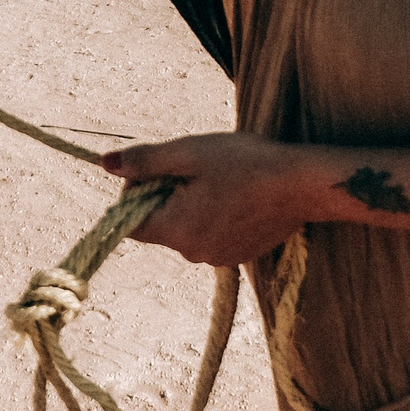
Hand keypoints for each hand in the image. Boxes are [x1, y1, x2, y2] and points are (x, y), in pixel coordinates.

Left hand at [99, 134, 345, 266]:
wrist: (305, 185)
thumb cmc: (246, 163)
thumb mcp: (189, 153)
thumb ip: (145, 161)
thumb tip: (104, 164)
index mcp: (175, 230)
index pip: (131, 222)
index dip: (136, 194)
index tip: (160, 168)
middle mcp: (192, 253)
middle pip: (159, 225)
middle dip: (166, 195)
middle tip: (195, 167)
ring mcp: (218, 257)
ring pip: (186, 229)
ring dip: (191, 204)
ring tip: (221, 178)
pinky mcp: (239, 255)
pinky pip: (211, 235)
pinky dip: (214, 215)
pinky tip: (238, 194)